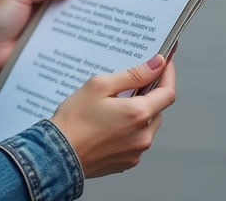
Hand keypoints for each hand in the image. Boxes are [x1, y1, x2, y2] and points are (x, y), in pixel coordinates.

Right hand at [50, 53, 176, 177]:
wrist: (57, 154)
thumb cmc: (74, 119)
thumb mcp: (100, 86)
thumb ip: (133, 75)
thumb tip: (157, 64)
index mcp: (138, 114)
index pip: (168, 92)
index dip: (168, 75)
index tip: (164, 63)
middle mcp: (143, 135)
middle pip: (157, 109)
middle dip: (148, 96)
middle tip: (128, 86)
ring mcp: (136, 152)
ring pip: (147, 126)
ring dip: (138, 115)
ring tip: (112, 108)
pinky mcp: (127, 162)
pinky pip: (136, 141)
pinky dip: (129, 131)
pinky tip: (108, 126)